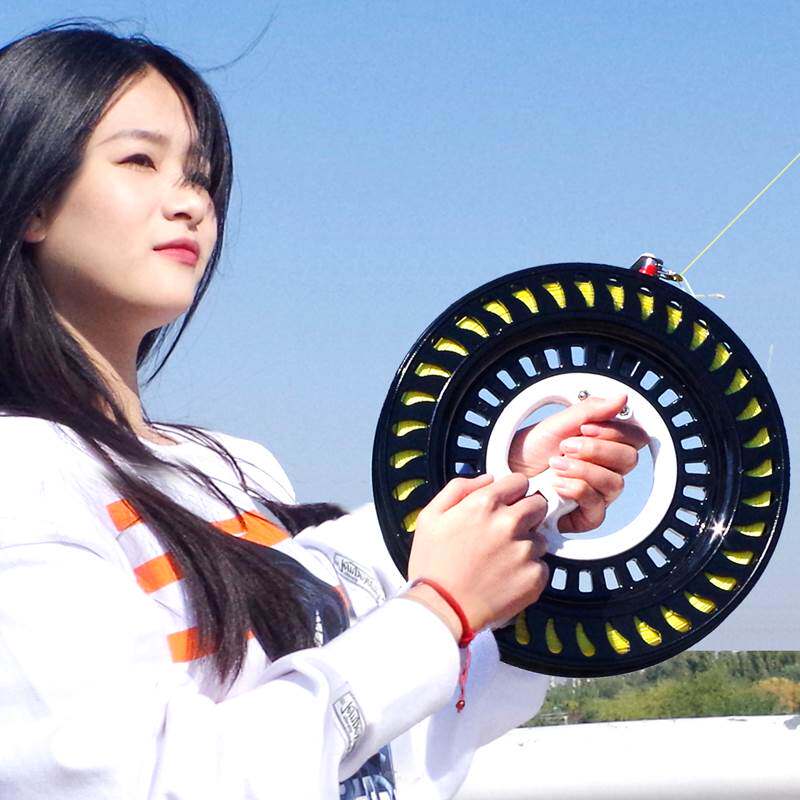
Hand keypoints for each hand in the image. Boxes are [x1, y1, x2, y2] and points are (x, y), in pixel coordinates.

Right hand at [407, 473, 548, 635]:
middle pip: (538, 505)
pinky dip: (529, 571)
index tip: (507, 504)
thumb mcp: (430, 516)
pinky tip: (507, 578)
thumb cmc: (432, 564)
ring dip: (526, 544)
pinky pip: (542, 565)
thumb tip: (489, 478)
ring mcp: (525, 550)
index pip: (520, 481)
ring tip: (501, 560)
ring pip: (541, 537)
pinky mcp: (535, 577)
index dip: (513, 492)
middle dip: (526, 514)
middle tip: (507, 532)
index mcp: (485, 503)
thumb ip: (459, 488)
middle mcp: (510, 523)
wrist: (441, 609)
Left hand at [507, 393, 648, 532]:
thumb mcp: (559, 423)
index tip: (585, 427)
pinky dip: (577, 491)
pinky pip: (598, 508)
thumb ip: (591, 410)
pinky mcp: (587, 516)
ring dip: (583, 470)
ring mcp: (599, 493)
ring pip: (615, 483)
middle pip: (629, 460)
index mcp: (605, 444)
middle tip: (566, 446)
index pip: (635, 438)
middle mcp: (607, 469)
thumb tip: (621, 398)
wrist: (508, 471)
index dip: (615, 431)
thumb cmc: (532, 449)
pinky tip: (557, 484)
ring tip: (556, 464)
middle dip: (595, 450)